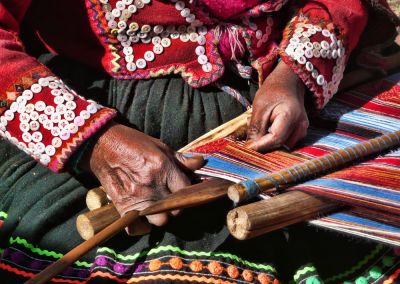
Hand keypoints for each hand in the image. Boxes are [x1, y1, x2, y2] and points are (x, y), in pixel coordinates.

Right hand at [82, 122, 203, 225]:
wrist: (103, 144)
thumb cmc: (134, 143)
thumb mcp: (160, 146)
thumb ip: (181, 159)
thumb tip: (201, 164)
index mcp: (163, 168)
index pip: (186, 190)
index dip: (188, 191)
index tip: (184, 190)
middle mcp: (152, 185)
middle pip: (176, 209)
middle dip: (178, 205)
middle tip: (172, 198)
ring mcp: (137, 198)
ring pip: (160, 221)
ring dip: (162, 216)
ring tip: (158, 206)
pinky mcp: (123, 206)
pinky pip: (138, 227)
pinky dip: (142, 225)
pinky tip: (144, 215)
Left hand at [246, 61, 308, 151]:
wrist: (288, 83)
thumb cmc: (273, 91)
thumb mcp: (260, 106)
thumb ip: (256, 127)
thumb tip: (250, 146)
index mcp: (291, 116)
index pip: (275, 138)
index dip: (260, 145)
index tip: (247, 147)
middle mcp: (301, 126)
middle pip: (279, 144)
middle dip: (262, 143)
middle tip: (251, 130)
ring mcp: (302, 130)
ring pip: (281, 145)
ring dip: (267, 140)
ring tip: (260, 123)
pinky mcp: (299, 132)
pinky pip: (284, 141)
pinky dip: (273, 138)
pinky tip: (267, 126)